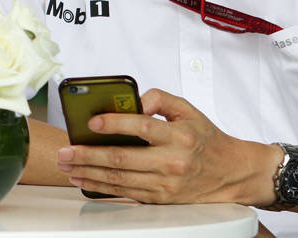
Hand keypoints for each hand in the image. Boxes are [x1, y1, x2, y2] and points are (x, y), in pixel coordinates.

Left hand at [56, 88, 279, 204]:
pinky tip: (85, 181)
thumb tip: (134, 99)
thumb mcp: (187, 109)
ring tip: (68, 166)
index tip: (92, 122)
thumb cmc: (205, 137)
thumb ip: (159, 98)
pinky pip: (127, 193)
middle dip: (89, 155)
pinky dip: (102, 188)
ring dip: (90, 173)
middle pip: (124, 159)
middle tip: (65, 151)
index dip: (114, 124)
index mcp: (179, 136)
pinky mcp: (162, 198)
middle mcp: (172, 162)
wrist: (232, 172)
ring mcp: (166, 184)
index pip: (142, 127)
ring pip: (121, 180)